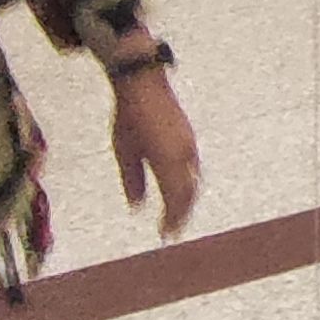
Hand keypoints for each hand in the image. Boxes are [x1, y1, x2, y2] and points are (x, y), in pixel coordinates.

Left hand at [110, 69, 204, 237]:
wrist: (144, 83)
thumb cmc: (130, 116)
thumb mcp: (124, 151)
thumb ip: (132, 181)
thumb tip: (137, 206)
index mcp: (168, 161)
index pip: (175, 199)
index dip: (172, 220)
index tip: (166, 236)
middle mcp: (184, 155)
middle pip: (189, 193)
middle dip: (182, 214)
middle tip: (173, 231)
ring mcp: (190, 146)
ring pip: (194, 181)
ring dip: (187, 200)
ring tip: (178, 214)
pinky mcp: (189, 138)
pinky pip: (194, 169)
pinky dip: (189, 184)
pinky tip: (181, 188)